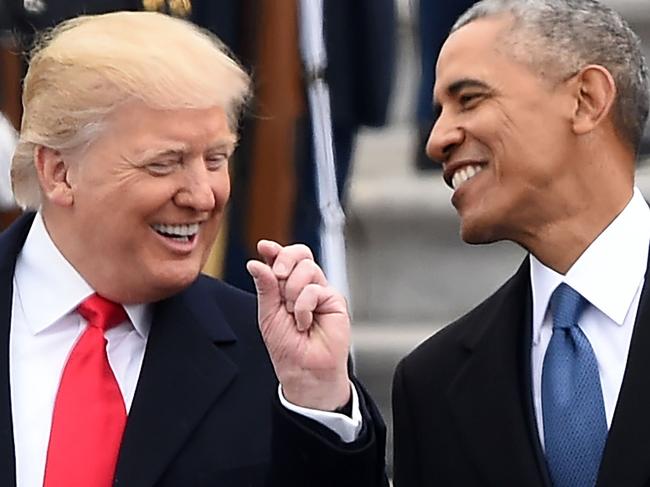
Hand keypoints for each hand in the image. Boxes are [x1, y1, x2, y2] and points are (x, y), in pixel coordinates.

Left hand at [246, 240, 350, 410]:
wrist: (304, 369)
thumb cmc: (286, 346)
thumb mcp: (268, 314)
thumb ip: (265, 287)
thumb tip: (256, 262)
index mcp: (286, 287)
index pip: (282, 260)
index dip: (274, 250)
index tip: (264, 247)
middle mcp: (305, 286)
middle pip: (300, 254)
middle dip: (285, 259)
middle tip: (277, 274)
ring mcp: (321, 291)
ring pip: (307, 268)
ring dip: (292, 291)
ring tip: (292, 314)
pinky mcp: (334, 300)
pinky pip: (315, 289)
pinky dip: (303, 307)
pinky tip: (305, 323)